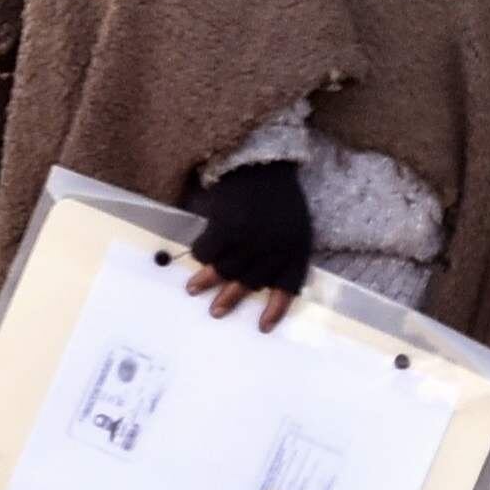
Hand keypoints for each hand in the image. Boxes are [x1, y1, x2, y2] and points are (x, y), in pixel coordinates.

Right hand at [185, 162, 310, 333]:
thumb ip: (281, 252)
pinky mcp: (227, 226)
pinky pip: (209, 251)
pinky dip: (201, 256)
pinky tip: (194, 259)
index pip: (288, 287)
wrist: (263, 162)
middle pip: (250, 283)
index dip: (276, 309)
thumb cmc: (277, 197)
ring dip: (207, 283)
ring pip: (226, 270)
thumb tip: (257, 282)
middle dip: (231, 299)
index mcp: (296, 249)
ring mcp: (251, 238)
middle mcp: (275, 248)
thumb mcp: (293, 225)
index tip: (263, 328)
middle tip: (216, 312)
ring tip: (193, 289)